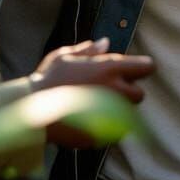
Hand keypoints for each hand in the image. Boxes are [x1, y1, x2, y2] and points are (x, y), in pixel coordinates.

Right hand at [31, 38, 154, 147]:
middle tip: (110, 89)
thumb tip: (105, 43)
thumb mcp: (64, 56)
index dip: (141, 67)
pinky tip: (85, 120)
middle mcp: (115, 91)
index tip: (133, 69)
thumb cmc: (47, 79)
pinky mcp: (102, 135)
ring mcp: (110, 115)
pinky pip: (110, 131)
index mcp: (110, 69)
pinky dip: (103, 126)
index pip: (146, 67)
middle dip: (129, 92)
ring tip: (94, 105)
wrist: (32, 112)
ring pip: (126, 114)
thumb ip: (88, 50)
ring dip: (116, 109)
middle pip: (139, 94)